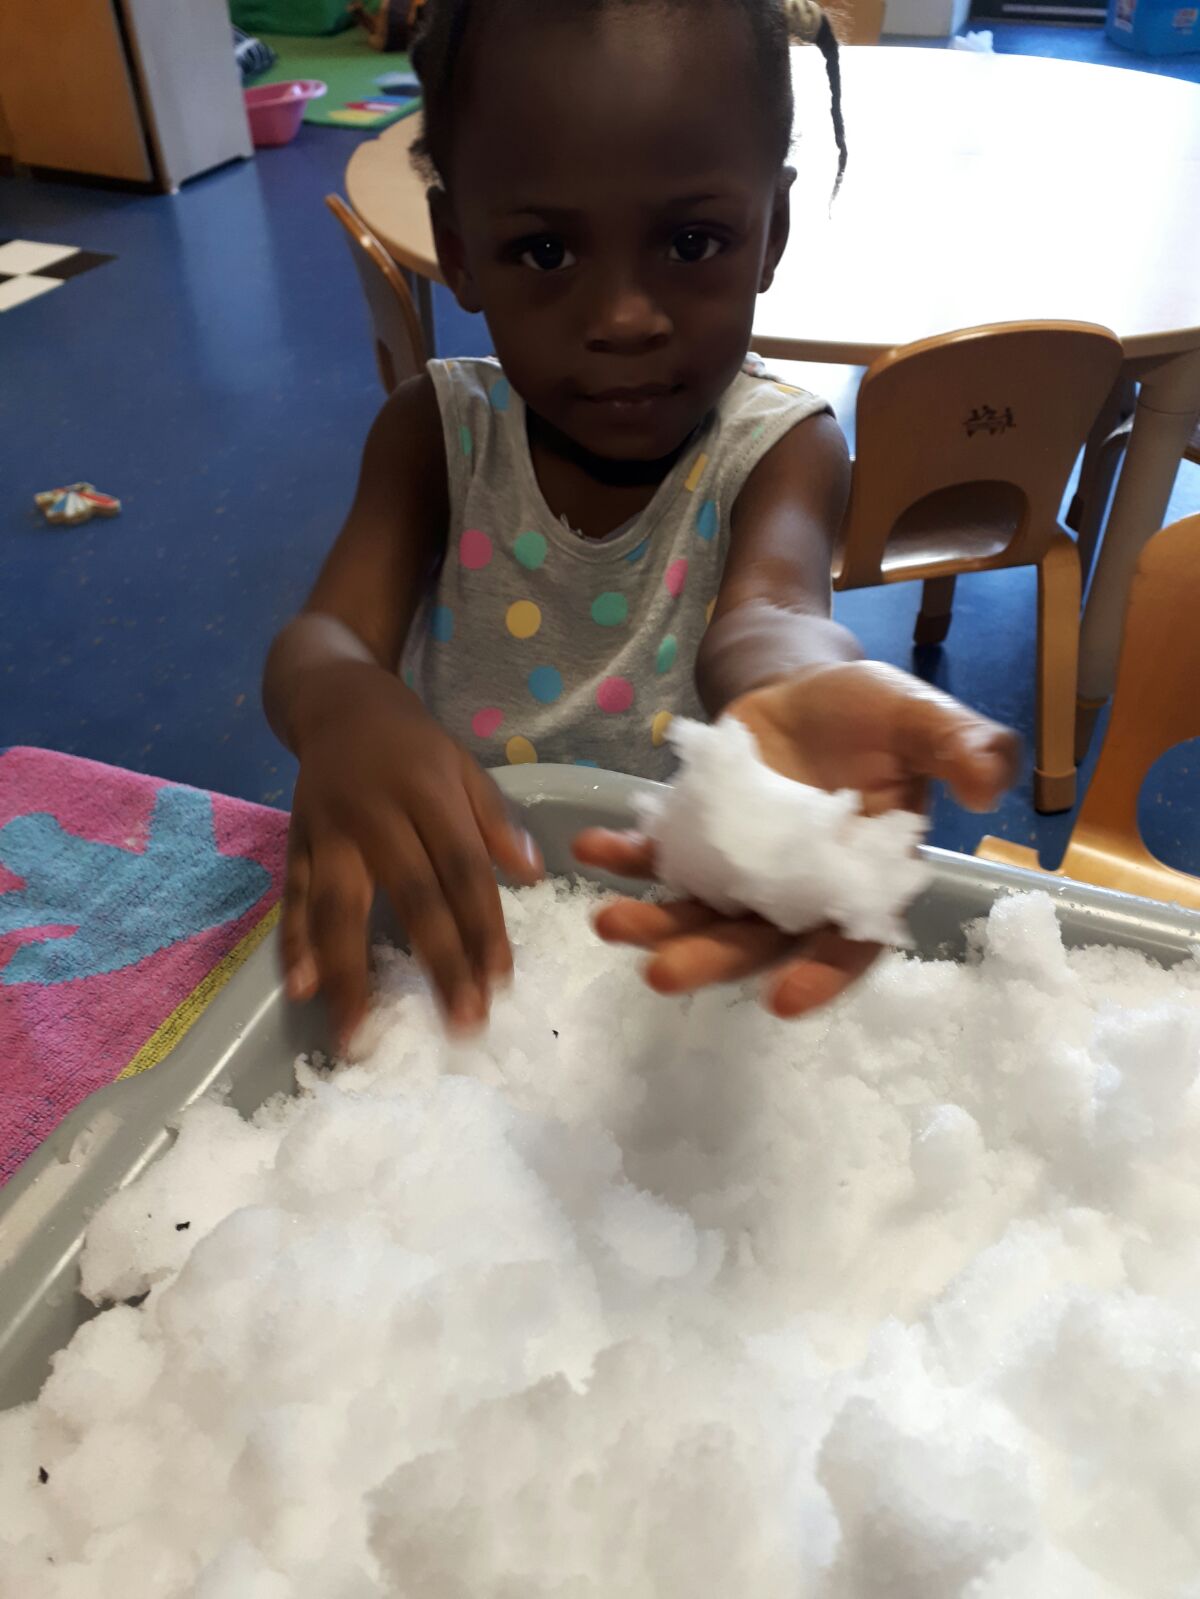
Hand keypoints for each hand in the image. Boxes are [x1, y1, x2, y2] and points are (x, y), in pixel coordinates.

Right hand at [282, 661, 540, 1042]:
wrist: (335, 700)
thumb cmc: (412, 744)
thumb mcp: (464, 766)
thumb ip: (495, 819)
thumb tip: (534, 874)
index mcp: (428, 792)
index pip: (462, 868)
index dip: (482, 925)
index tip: (499, 981)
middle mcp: (377, 814)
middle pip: (410, 895)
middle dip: (436, 962)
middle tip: (458, 1023)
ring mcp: (329, 831)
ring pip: (341, 907)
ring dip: (350, 974)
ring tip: (360, 1034)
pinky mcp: (295, 843)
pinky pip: (294, 899)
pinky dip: (294, 944)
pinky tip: (302, 989)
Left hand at [574, 661, 1019, 1017]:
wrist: (804, 685)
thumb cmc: (871, 713)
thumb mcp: (919, 716)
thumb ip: (960, 747)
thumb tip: (992, 787)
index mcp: (862, 877)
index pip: (848, 941)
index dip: (821, 974)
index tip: (784, 1002)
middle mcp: (797, 890)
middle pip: (755, 941)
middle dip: (709, 960)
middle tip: (661, 975)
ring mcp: (740, 868)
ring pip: (697, 911)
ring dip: (653, 922)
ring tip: (606, 921)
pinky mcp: (696, 835)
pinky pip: (657, 854)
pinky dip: (624, 856)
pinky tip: (591, 849)